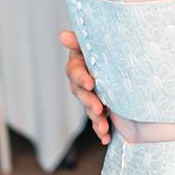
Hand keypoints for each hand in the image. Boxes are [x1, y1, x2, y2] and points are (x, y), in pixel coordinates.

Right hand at [61, 30, 110, 144]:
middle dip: (90, 103)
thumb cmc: (99, 49)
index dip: (82, 78)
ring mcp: (88, 98)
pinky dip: (100, 131)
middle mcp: (80, 84)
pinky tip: (105, 139)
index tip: (91, 83)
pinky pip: (97, 121)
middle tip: (100, 109)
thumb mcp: (89, 43)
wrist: (111, 59)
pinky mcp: (98, 109)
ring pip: (89, 110)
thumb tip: (63, 36)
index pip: (75, 72)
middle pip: (82, 94)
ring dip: (96, 120)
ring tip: (104, 128)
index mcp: (77, 66)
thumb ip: (78, 41)